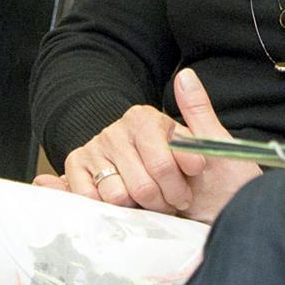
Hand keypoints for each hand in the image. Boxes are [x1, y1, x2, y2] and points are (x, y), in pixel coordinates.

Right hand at [34, 70, 259, 221]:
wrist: (189, 193)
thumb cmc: (195, 171)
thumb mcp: (208, 140)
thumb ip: (198, 110)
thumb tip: (186, 75)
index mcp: (145, 119)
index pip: (162, 165)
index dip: (179, 185)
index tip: (189, 185)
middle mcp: (116, 130)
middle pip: (141, 186)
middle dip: (162, 202)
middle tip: (172, 200)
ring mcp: (95, 149)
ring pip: (117, 196)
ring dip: (137, 209)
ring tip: (150, 202)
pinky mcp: (77, 169)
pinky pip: (89, 197)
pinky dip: (108, 208)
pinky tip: (125, 204)